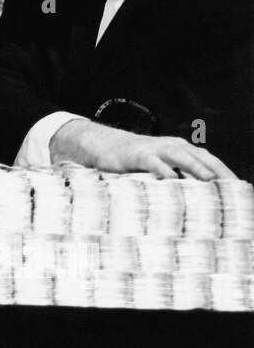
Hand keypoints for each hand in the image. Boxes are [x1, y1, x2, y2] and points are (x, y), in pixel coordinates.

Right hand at [50, 119, 234, 179]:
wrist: (108, 146)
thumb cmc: (138, 162)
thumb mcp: (162, 169)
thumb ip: (179, 179)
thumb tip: (200, 201)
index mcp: (182, 149)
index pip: (210, 160)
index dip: (225, 173)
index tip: (240, 189)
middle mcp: (173, 146)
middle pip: (201, 157)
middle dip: (217, 170)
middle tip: (231, 186)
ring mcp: (156, 148)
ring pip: (181, 156)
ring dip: (195, 167)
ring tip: (208, 179)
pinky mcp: (138, 154)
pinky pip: (153, 161)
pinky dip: (163, 169)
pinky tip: (171, 179)